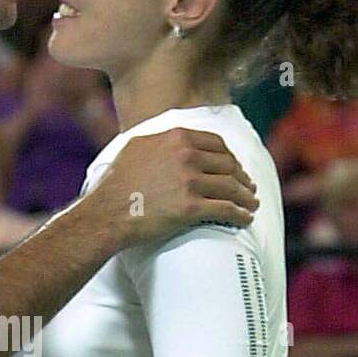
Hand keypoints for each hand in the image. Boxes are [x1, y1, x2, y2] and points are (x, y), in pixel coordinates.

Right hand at [89, 128, 257, 246]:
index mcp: (176, 138)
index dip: (230, 157)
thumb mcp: (136, 148)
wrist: (105, 213)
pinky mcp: (190, 207)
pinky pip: (225, 209)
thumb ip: (160, 141)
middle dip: (242, 177)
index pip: (216, 144)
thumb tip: (173, 140)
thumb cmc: (115, 184)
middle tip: (248, 187)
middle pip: (227, 165)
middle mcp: (186, 156)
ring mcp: (190, 181)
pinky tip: (244, 218)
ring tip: (251, 204)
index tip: (234, 167)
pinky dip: (239, 214)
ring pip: (231, 187)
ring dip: (246, 196)